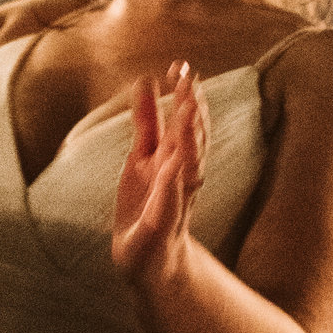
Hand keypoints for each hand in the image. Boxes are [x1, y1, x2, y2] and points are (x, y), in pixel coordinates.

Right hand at [110, 61, 205, 291]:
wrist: (151, 263)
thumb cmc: (152, 253)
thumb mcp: (154, 232)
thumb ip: (166, 201)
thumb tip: (177, 165)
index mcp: (179, 189)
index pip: (187, 153)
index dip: (188, 129)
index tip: (189, 106)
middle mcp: (176, 171)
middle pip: (188, 131)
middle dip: (190, 103)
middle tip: (187, 73)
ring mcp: (162, 163)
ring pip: (174, 125)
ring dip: (178, 98)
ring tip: (178, 69)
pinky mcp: (145, 163)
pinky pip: (147, 128)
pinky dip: (145, 107)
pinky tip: (143, 83)